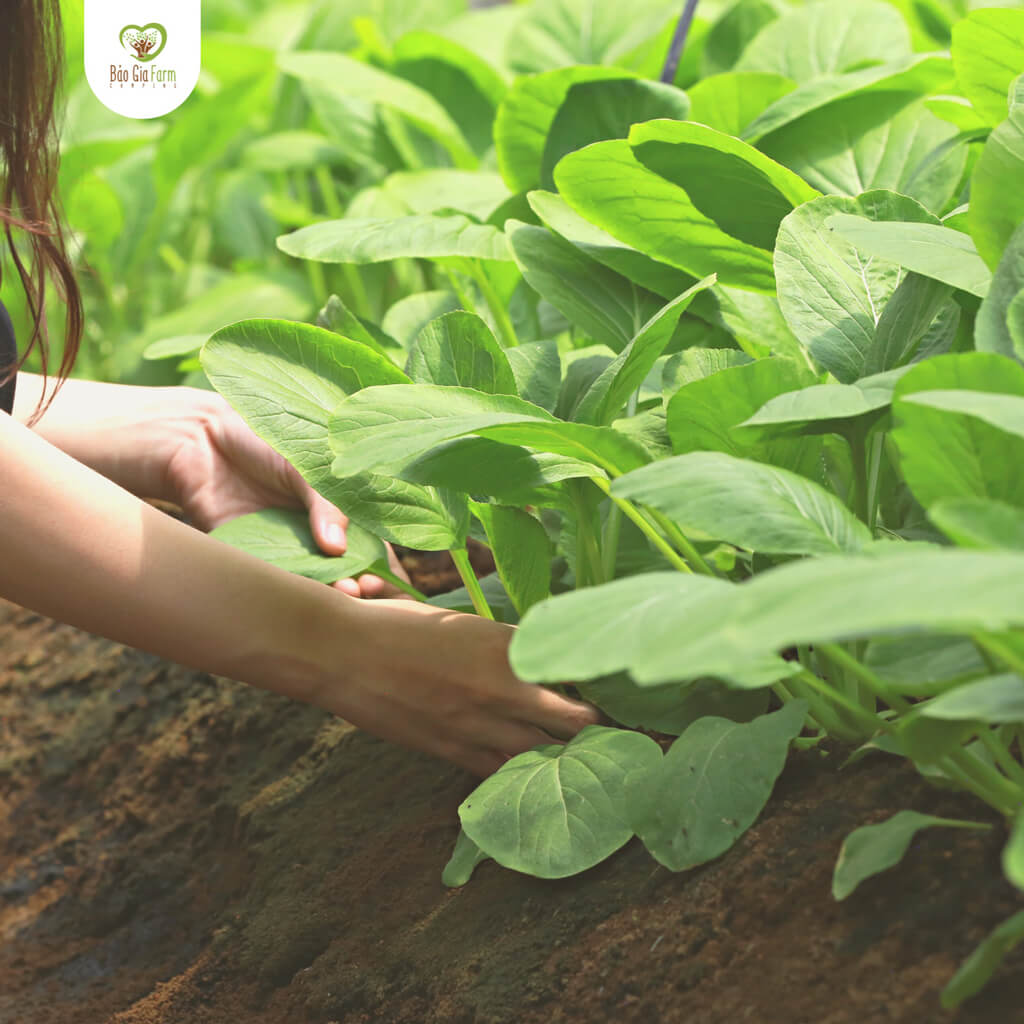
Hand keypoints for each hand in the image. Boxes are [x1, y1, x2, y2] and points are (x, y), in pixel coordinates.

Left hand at [164, 392, 405, 597]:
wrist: (201, 436)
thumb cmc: (264, 441)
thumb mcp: (305, 464)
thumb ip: (325, 503)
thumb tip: (338, 547)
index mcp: (339, 514)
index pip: (370, 549)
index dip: (380, 569)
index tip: (379, 578)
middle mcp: (315, 539)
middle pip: (345, 575)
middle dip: (357, 590)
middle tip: (358, 590)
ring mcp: (284, 552)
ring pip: (311, 585)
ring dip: (325, 596)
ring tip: (336, 595)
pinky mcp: (248, 558)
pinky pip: (269, 582)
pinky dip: (284, 593)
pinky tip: (296, 594)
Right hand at [303, 595, 601, 776]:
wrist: (344, 653)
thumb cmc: (399, 626)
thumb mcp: (460, 623)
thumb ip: (501, 645)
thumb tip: (531, 661)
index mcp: (505, 644)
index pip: (570, 669)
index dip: (597, 682)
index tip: (613, 689)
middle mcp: (501, 685)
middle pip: (572, 719)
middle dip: (597, 729)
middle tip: (615, 734)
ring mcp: (477, 723)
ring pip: (541, 755)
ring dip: (566, 761)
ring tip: (588, 765)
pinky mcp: (451, 750)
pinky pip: (500, 773)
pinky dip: (522, 777)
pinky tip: (535, 781)